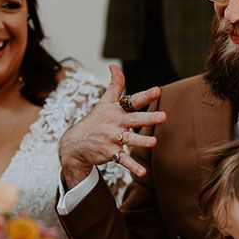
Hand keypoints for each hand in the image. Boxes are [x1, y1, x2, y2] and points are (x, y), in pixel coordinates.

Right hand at [58, 65, 165, 187]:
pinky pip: (122, 159)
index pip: (131, 101)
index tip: (158, 91)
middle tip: (163, 116)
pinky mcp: (110, 152)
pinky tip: (143, 172)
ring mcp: (111, 138)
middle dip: (148, 117)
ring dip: (141, 141)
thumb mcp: (104, 102)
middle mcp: (114, 123)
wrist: (74, 144)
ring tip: (154, 142)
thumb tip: (114, 65)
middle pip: (133, 119)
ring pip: (128, 139)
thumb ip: (114, 85)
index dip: (145, 95)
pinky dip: (132, 166)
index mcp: (115, 110)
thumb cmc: (94, 121)